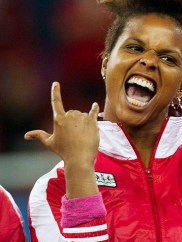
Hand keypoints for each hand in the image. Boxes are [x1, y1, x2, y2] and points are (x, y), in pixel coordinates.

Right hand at [24, 82, 99, 197]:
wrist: (79, 157)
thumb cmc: (63, 151)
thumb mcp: (49, 143)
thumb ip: (39, 136)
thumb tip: (26, 135)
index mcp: (58, 119)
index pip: (56, 102)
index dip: (55, 92)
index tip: (56, 83)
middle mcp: (70, 115)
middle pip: (72, 113)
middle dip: (73, 121)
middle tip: (73, 135)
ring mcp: (82, 118)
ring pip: (82, 115)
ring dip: (82, 122)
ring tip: (81, 135)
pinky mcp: (92, 121)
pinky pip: (93, 112)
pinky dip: (94, 108)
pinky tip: (95, 105)